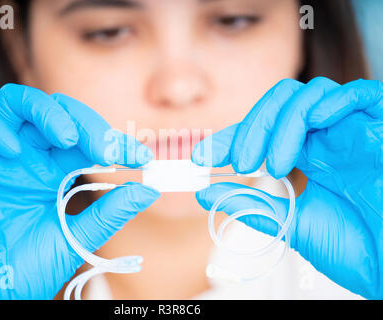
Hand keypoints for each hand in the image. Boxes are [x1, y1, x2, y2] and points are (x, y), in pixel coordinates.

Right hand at [0, 84, 158, 299]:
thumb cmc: (26, 268)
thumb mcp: (75, 239)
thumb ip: (109, 213)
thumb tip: (149, 191)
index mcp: (53, 171)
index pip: (87, 140)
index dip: (115, 142)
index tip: (141, 157)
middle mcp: (26, 157)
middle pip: (55, 112)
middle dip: (86, 123)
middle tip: (107, 150)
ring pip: (15, 103)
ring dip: (45, 111)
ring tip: (66, 138)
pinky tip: (12, 151)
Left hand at [192, 78, 381, 298]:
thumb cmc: (351, 247)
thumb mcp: (289, 223)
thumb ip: (250, 205)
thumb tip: (205, 192)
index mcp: (309, 155)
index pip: (264, 129)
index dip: (231, 136)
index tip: (201, 157)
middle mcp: (329, 137)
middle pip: (283, 102)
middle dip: (253, 126)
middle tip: (238, 162)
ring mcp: (354, 131)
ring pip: (312, 94)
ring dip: (282, 123)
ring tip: (271, 165)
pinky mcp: (382, 129)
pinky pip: (360, 94)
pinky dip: (329, 105)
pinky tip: (308, 134)